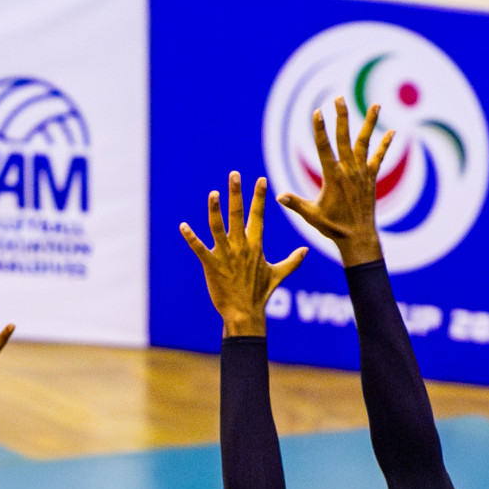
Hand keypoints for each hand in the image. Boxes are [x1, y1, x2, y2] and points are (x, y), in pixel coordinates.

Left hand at [181, 172, 307, 337]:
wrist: (245, 314)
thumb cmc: (261, 295)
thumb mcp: (278, 275)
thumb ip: (292, 261)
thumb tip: (306, 251)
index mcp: (256, 246)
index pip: (259, 216)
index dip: (258, 197)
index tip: (260, 179)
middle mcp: (241, 247)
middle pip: (238, 215)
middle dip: (236, 194)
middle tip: (234, 174)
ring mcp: (226, 256)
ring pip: (218, 228)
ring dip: (214, 210)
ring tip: (212, 194)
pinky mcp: (211, 266)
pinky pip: (199, 249)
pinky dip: (190, 238)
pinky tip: (182, 226)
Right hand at [277, 96, 393, 266]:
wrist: (358, 236)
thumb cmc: (332, 227)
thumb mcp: (311, 215)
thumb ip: (295, 203)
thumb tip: (278, 196)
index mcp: (332, 177)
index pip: (324, 147)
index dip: (320, 129)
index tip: (317, 112)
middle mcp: (349, 170)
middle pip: (345, 138)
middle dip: (341, 117)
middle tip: (338, 98)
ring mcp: (362, 173)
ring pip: (365, 142)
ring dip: (370, 123)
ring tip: (376, 104)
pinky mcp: (371, 178)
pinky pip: (379, 157)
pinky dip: (385, 144)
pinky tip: (393, 131)